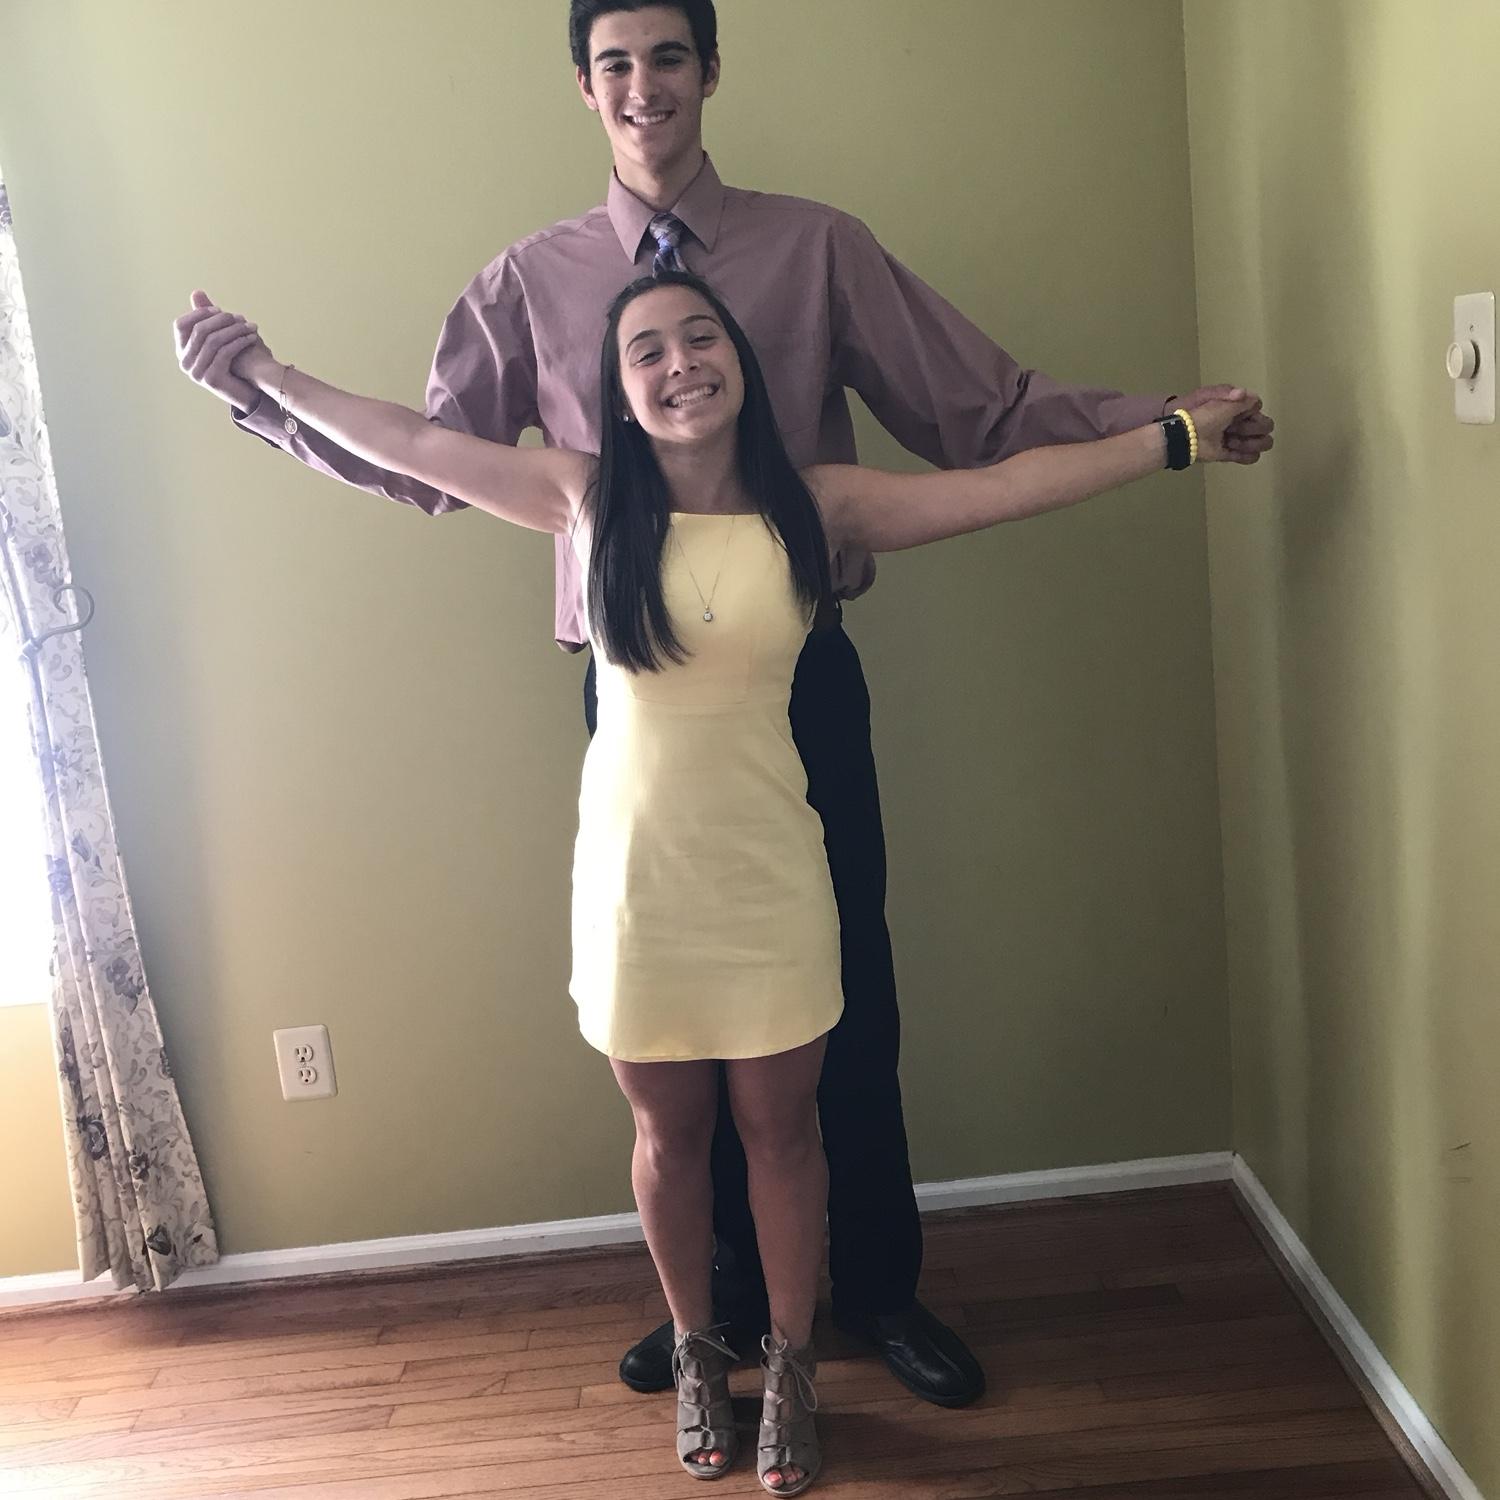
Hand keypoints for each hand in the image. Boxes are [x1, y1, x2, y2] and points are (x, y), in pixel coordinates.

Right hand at [173, 289, 274, 411]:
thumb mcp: (220, 337)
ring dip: (234, 330)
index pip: (180, 324)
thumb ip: (207, 316)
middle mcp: (184, 362)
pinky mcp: (211, 379)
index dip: (199, 314)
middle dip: (222, 321)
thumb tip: (197, 292)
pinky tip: (252, 338)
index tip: (221, 310)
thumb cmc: (233, 363)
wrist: (248, 393)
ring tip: (250, 326)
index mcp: (181, 350)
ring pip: (213, 341)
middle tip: (241, 317)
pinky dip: (239, 342)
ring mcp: (195, 372)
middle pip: (200, 331)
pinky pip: (224, 353)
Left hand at [1185, 394, 1261, 463]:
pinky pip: (1251, 457)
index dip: (1252, 412)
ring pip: (1263, 443)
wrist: (1189, 436)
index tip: (1238, 414)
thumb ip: (1242, 399)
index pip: (1259, 409)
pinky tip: (1233, 450)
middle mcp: (1240, 423)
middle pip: (1266, 426)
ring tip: (1230, 442)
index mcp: (1238, 408)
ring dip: (1249, 443)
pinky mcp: (1230, 454)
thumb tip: (1256, 398)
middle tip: (1233, 429)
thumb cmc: (1205, 415)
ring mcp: (1237, 439)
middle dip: (1252, 428)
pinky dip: (1246, 456)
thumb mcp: (1223, 401)